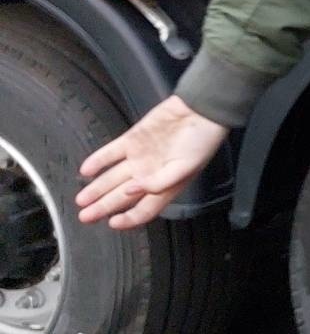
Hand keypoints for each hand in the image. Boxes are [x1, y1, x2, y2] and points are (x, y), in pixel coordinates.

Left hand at [77, 95, 229, 229]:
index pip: (143, 210)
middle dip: (103, 208)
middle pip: (121, 196)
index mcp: (165, 186)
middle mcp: (149, 175)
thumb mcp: (187, 168)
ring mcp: (139, 158)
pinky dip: (97, 161)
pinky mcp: (133, 140)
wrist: (201, 110)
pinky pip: (110, 153)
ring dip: (96, 189)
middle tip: (86, 216)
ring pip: (112, 177)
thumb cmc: (203, 140)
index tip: (113, 223)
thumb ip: (160, 183)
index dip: (128, 219)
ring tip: (81, 199)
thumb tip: (131, 191)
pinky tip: (86, 170)